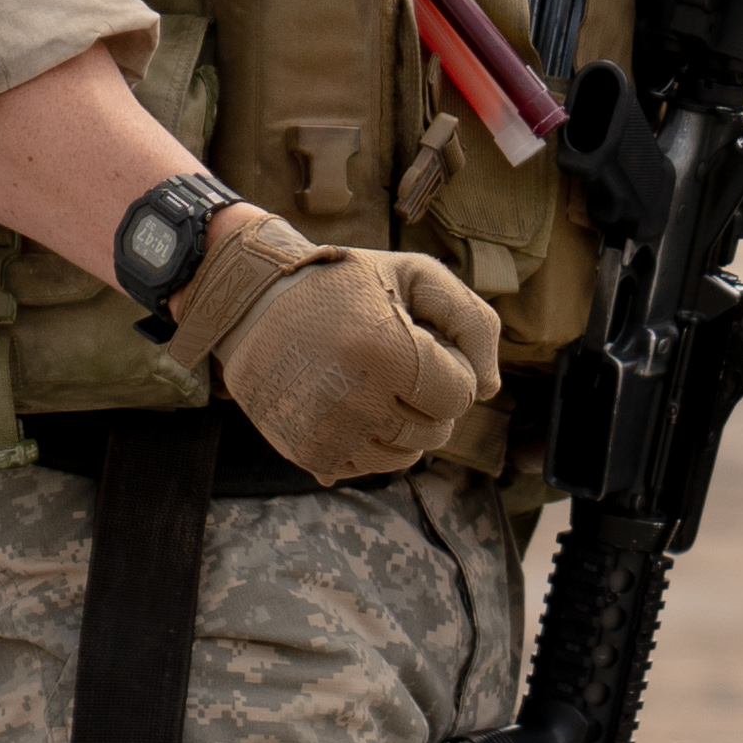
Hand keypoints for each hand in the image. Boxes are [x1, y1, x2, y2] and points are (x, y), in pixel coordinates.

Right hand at [160, 204, 500, 483]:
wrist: (252, 299)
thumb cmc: (345, 284)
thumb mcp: (416, 274)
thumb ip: (472, 322)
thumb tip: (490, 387)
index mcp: (392, 354)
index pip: (462, 394)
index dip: (449, 366)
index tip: (417, 340)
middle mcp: (359, 402)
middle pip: (436, 431)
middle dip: (429, 399)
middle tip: (393, 361)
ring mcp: (330, 433)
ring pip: (404, 457)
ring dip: (402, 426)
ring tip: (371, 382)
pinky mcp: (306, 453)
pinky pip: (366, 468)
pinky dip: (367, 442)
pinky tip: (346, 403)